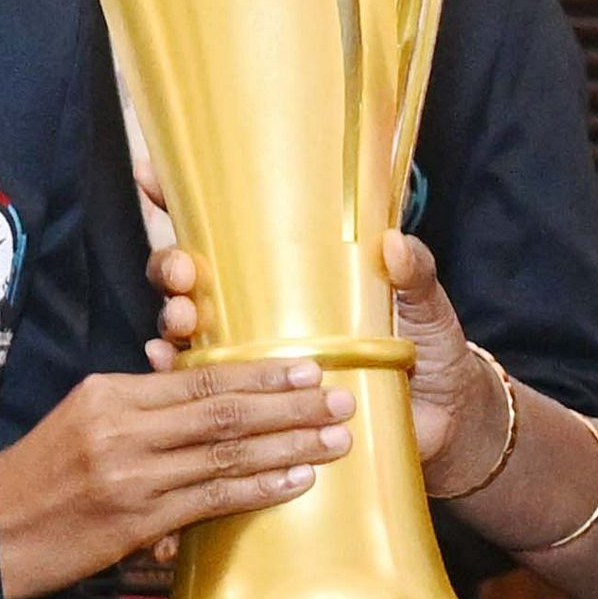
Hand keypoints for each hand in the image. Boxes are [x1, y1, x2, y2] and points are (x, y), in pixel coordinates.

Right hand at [0, 358, 349, 598]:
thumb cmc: (38, 478)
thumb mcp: (80, 423)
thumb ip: (137, 408)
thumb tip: (195, 392)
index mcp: (109, 394)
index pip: (199, 378)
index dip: (261, 373)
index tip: (308, 368)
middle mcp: (122, 430)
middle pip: (223, 410)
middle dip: (290, 404)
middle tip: (340, 400)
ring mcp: (131, 477)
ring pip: (225, 454)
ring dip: (288, 446)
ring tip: (334, 440)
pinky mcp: (135, 523)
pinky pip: (211, 500)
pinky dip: (258, 489)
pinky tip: (295, 480)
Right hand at [143, 210, 479, 476]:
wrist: (445, 422)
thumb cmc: (427, 352)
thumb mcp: (423, 306)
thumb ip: (414, 272)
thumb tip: (394, 244)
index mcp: (291, 278)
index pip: (225, 233)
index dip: (179, 199)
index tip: (152, 176)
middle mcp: (260, 316)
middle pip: (189, 284)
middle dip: (171, 269)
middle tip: (182, 273)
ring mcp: (254, 364)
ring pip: (190, 338)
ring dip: (174, 323)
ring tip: (182, 320)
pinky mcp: (259, 413)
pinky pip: (207, 400)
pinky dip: (181, 380)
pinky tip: (170, 363)